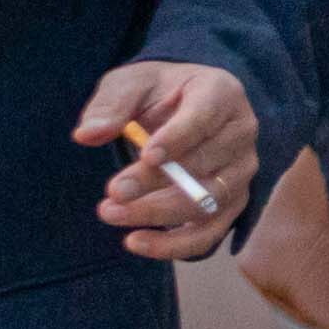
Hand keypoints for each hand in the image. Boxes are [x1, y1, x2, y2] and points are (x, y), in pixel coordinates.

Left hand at [78, 61, 258, 262]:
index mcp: (220, 92)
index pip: (204, 117)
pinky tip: (135, 242)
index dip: (177, 139)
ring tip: (111, 213)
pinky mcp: (232, 202)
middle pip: (202, 165)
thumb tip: (87, 134)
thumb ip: (111, 104)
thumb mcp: (130, 83)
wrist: (180, 107)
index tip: (146, 156)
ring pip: (206, 203)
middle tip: (112, 193)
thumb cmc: (156, 92)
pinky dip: (174, 244)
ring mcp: (241, 171)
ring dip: (157, 213)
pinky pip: (210, 232)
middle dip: (153, 182)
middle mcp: (240, 133)